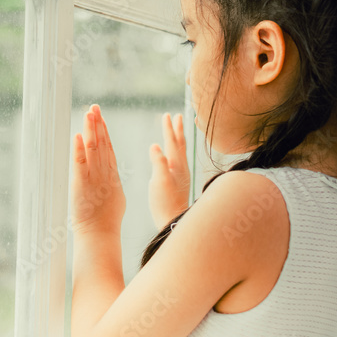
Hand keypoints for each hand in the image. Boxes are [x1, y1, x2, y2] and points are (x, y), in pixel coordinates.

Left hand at [70, 104, 125, 235]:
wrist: (101, 234)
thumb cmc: (107, 221)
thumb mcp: (115, 197)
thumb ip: (112, 184)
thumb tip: (111, 177)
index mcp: (112, 175)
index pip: (108, 148)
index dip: (104, 131)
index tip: (101, 117)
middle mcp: (103, 173)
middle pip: (101, 144)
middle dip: (97, 124)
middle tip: (93, 107)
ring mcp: (93, 178)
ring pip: (93, 149)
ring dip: (90, 130)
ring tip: (88, 113)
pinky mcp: (81, 184)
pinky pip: (80, 163)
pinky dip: (78, 149)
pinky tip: (78, 135)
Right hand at [148, 112, 189, 229]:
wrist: (173, 221)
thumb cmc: (165, 203)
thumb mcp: (159, 182)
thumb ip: (158, 163)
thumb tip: (154, 145)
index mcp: (176, 165)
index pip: (172, 142)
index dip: (169, 129)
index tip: (167, 115)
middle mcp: (181, 168)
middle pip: (180, 144)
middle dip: (178, 130)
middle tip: (178, 115)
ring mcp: (181, 175)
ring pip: (181, 152)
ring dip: (179, 139)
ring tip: (178, 130)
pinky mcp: (178, 182)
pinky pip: (179, 160)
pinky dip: (177, 151)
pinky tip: (173, 155)